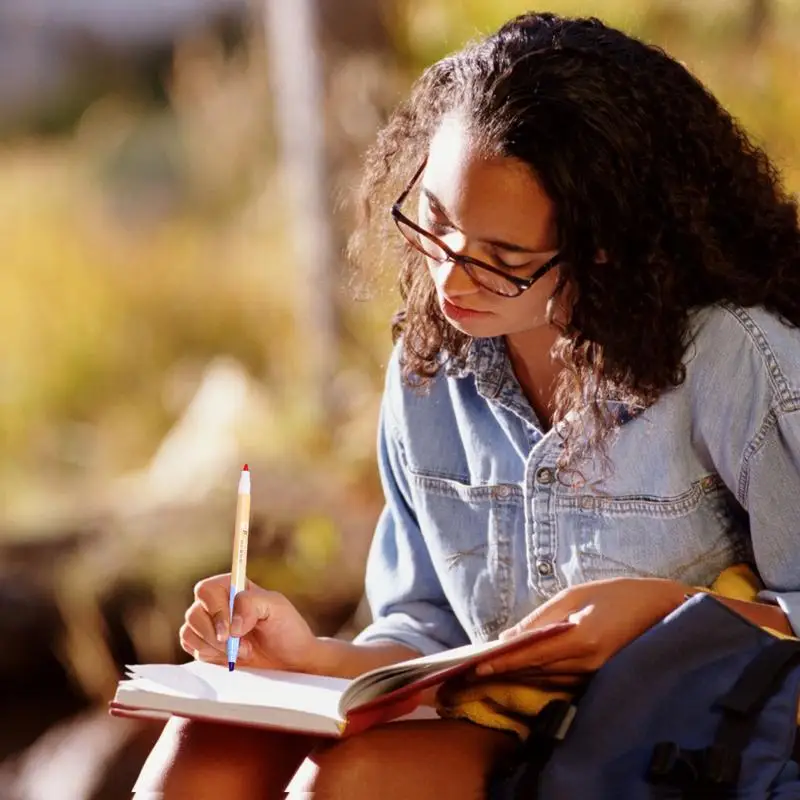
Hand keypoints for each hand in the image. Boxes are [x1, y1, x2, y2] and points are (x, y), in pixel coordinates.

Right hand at [179, 574, 320, 672]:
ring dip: (215, 647)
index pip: (206, 590)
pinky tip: (229, 656)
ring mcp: (209, 625)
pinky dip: (209, 654)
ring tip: (242, 650)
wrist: (291, 661)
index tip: (231, 630)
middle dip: (216, 634)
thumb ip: (251, 603)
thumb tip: (231, 623)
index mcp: (233, 587)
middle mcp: (217, 604)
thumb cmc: (287, 629)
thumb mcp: (277, 607)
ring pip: (189, 632)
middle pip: (194, 613)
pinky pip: (190, 647)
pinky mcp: (206, 645)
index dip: (215, 610)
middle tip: (239, 643)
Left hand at [477, 577, 686, 676]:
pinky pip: (562, 679)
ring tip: (489, 670)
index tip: (475, 667)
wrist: (663, 609)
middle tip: (472, 670)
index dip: (502, 663)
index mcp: (581, 639)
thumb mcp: (575, 596)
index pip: (532, 656)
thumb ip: (541, 619)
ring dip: (519, 674)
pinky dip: (539, 674)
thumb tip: (508, 637)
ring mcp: (595, 674)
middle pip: (536, 671)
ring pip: (547, 678)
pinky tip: (522, 669)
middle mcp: (587, 663)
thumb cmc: (617, 594)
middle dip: (504, 670)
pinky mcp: (599, 678)